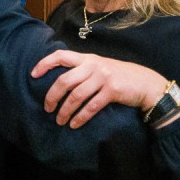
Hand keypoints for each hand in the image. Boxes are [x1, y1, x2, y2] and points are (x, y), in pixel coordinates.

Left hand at [31, 50, 168, 128]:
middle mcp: (93, 65)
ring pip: (76, 96)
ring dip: (65, 111)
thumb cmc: (119, 77)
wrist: (145, 83)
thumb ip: (83, 70)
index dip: (45, 64)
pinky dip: (80, 117)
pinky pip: (91, 107)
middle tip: (47, 109)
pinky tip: (74, 124)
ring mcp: (103, 77)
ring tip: (59, 121)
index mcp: (88, 58)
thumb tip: (60, 82)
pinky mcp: (112, 91)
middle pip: (64, 80)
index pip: (61, 56)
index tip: (33, 74)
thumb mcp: (100, 67)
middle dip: (52, 96)